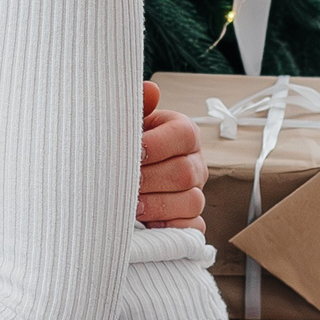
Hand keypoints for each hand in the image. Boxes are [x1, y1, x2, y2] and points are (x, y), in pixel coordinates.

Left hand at [136, 80, 206, 231]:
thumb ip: (138, 105)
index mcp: (184, 133)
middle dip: (150, 179)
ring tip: (129, 206)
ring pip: (191, 202)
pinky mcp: (192, 220)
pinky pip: (193, 229)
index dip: (156, 145)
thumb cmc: (130, 143)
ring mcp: (196, 193)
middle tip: (122, 183)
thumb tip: (150, 90)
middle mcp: (196, 163)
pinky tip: (148, 225)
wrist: (126, 170)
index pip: (183, 135)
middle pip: (185, 173)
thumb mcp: (132, 121)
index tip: (132, 151)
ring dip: (156, 206)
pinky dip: (170, 228)